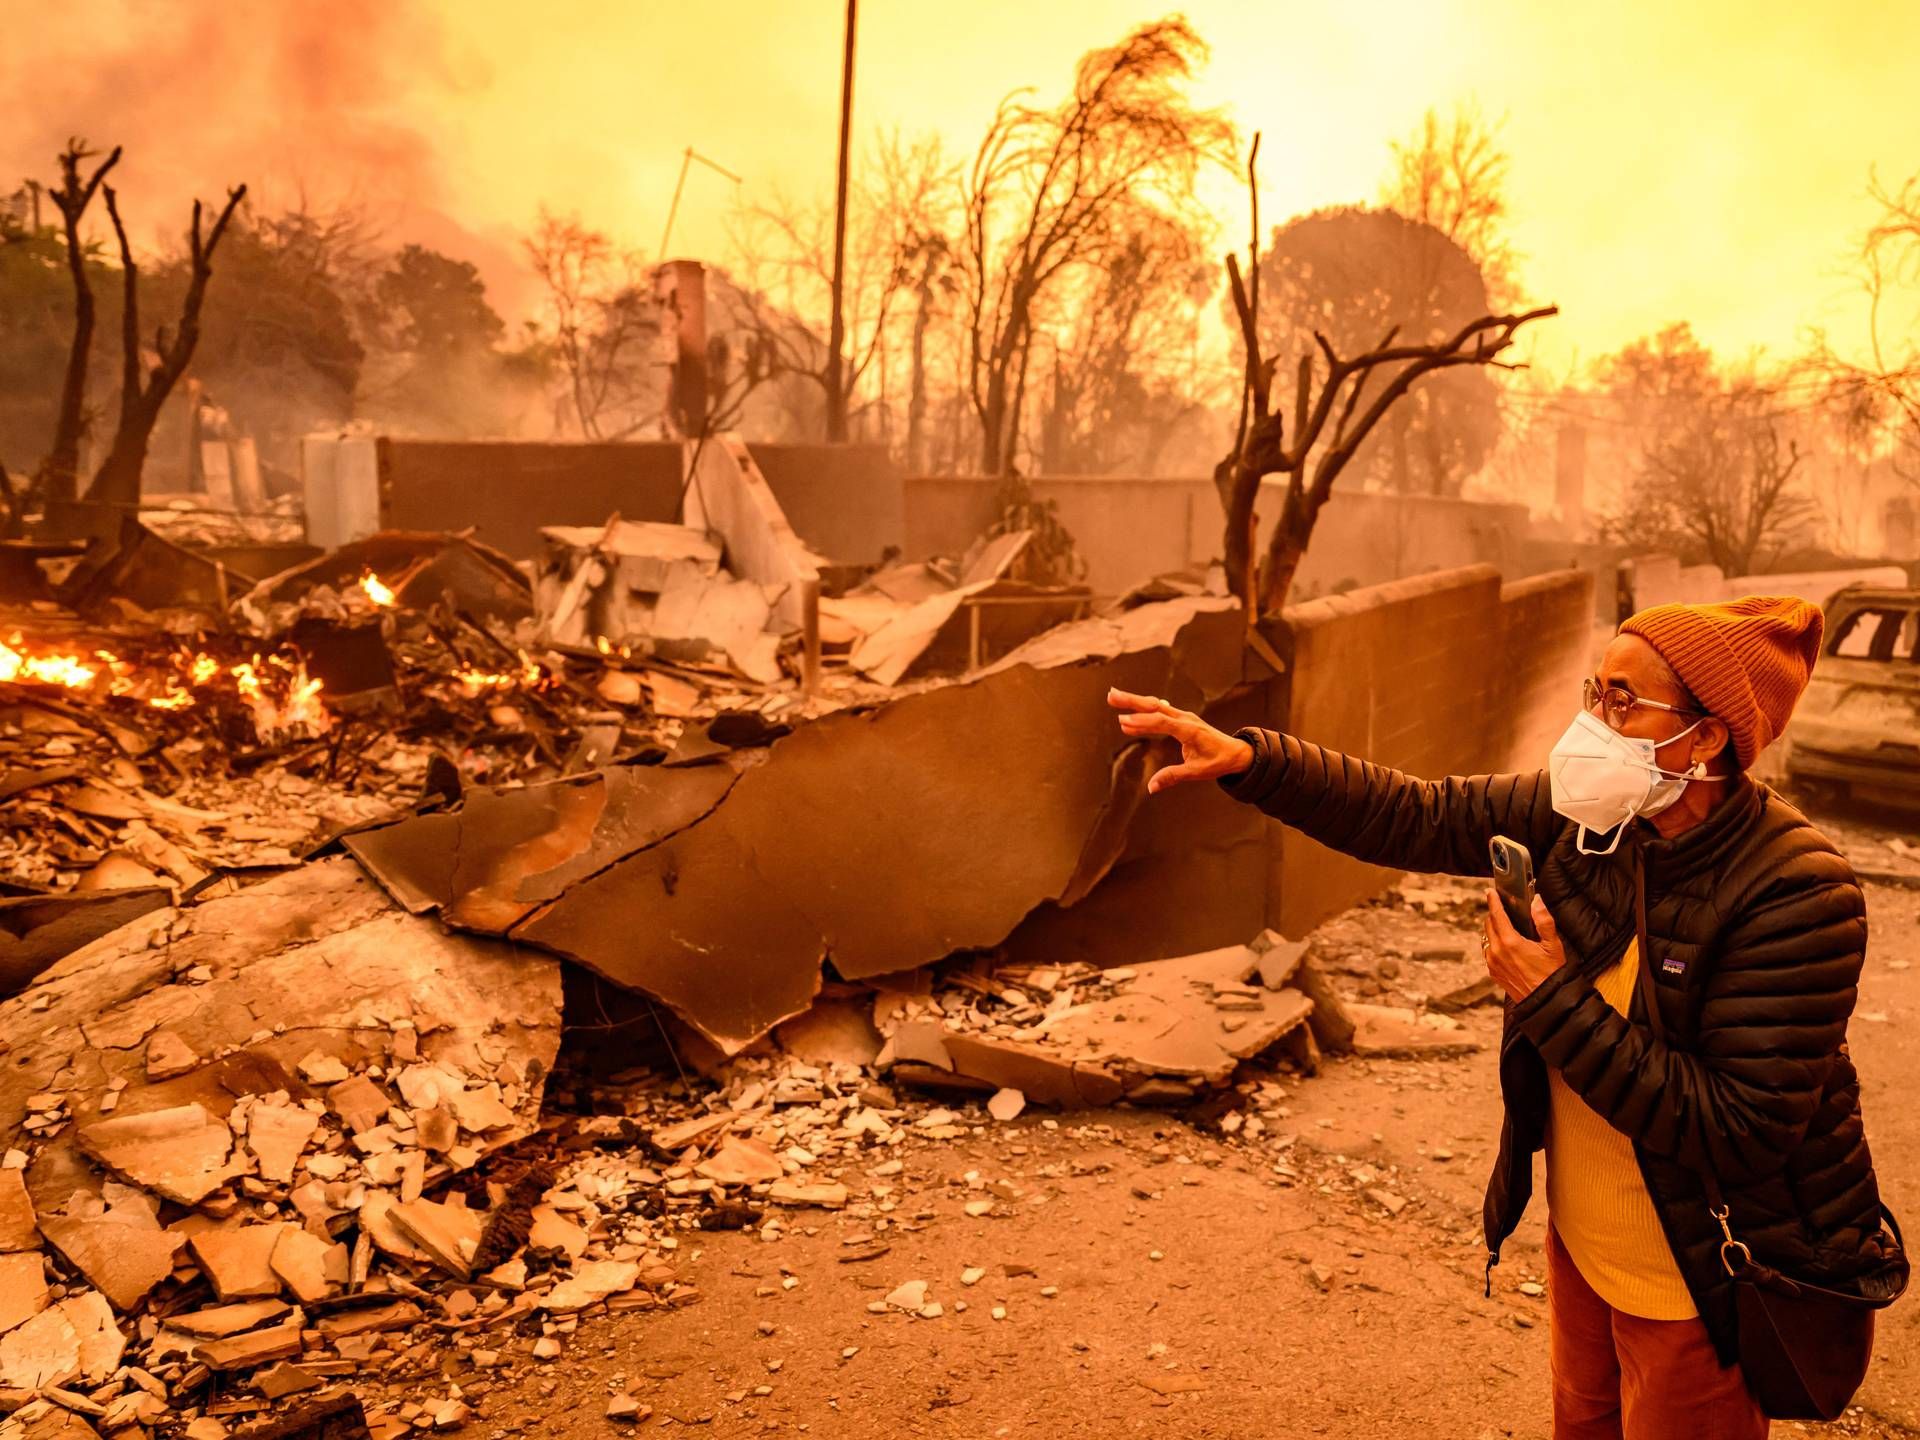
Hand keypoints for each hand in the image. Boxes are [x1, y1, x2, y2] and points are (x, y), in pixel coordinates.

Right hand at [1106, 687, 1253, 793]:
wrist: (1237, 752)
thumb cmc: (1219, 761)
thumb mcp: (1197, 773)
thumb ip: (1172, 777)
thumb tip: (1151, 787)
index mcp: (1190, 730)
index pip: (1162, 723)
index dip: (1142, 722)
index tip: (1122, 722)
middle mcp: (1185, 719)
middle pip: (1155, 706)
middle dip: (1132, 700)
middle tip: (1111, 695)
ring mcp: (1183, 717)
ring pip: (1156, 706)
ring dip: (1135, 701)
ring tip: (1114, 697)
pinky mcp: (1181, 719)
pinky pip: (1160, 712)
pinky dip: (1145, 710)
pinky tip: (1133, 709)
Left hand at [1482, 892, 1566, 1001]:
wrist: (1545, 1002)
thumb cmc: (1551, 974)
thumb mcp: (1553, 945)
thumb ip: (1544, 920)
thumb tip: (1536, 902)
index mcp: (1510, 942)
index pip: (1497, 914)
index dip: (1493, 900)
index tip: (1490, 891)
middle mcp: (1497, 952)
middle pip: (1489, 924)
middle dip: (1494, 913)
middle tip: (1502, 907)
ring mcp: (1492, 963)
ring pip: (1487, 938)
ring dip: (1493, 929)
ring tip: (1505, 925)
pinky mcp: (1493, 972)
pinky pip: (1488, 951)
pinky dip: (1494, 943)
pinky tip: (1506, 944)